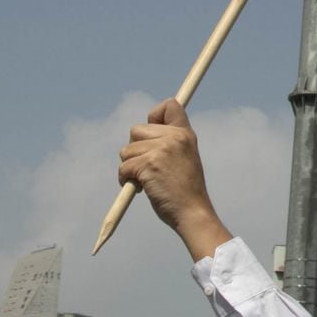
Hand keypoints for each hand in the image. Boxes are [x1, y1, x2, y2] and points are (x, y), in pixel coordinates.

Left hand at [118, 99, 231, 260]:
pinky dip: (125, 179)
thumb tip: (141, 133)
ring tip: (146, 180)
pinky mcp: (148, 164)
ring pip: (127, 150)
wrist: (192, 211)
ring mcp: (161, 150)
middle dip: (136, 149)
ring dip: (130, 167)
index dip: (155, 115)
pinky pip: (124, 167)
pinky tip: (140, 188)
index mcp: (185, 133)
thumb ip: (170, 142)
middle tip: (148, 167)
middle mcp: (174, 137)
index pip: (169, 105)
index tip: (153, 133)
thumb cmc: (186, 189)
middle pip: (137, 130)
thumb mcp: (185, 156)